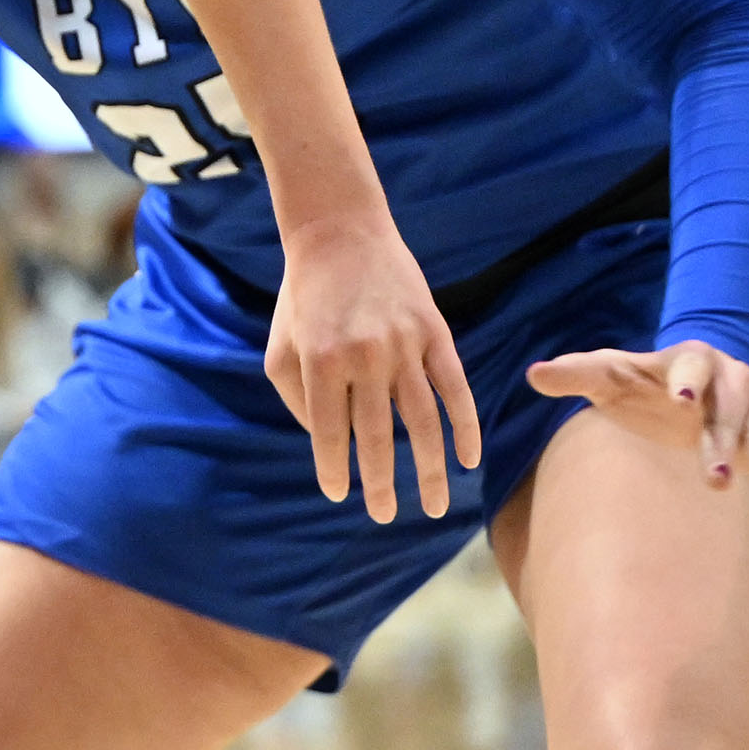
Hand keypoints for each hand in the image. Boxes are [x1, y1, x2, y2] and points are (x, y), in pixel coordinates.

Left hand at [263, 215, 482, 523]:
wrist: (340, 233)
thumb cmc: (303, 299)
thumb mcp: (281, 347)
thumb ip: (296, 400)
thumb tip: (328, 444)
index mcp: (320, 362)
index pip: (329, 434)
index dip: (335, 470)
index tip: (341, 495)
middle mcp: (364, 357)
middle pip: (377, 436)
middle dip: (382, 484)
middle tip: (386, 516)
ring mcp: (404, 345)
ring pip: (422, 421)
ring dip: (429, 469)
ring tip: (434, 506)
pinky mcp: (435, 332)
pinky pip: (455, 388)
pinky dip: (464, 426)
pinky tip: (467, 459)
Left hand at [525, 340, 748, 519]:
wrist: (694, 396)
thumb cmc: (648, 390)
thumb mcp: (613, 379)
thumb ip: (577, 374)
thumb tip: (533, 374)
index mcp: (693, 361)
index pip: (691, 363)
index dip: (686, 377)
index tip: (678, 397)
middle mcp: (734, 382)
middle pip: (732, 406)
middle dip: (725, 437)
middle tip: (716, 475)